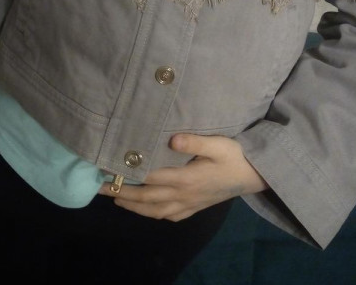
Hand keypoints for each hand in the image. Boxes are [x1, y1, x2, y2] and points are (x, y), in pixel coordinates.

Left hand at [99, 133, 268, 220]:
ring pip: (154, 210)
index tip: (108, 169)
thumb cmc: (235, 156)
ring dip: (132, 205)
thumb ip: (195, 142)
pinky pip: (168, 216)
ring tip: (115, 198)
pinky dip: (152, 214)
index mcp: (186, 178)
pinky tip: (145, 210)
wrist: (255, 176)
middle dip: (122, 192)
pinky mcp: (194, 208)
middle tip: (100, 187)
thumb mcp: (218, 144)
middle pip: (146, 197)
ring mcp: (188, 204)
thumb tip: (173, 139)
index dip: (128, 175)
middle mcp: (183, 195)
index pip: (150, 178)